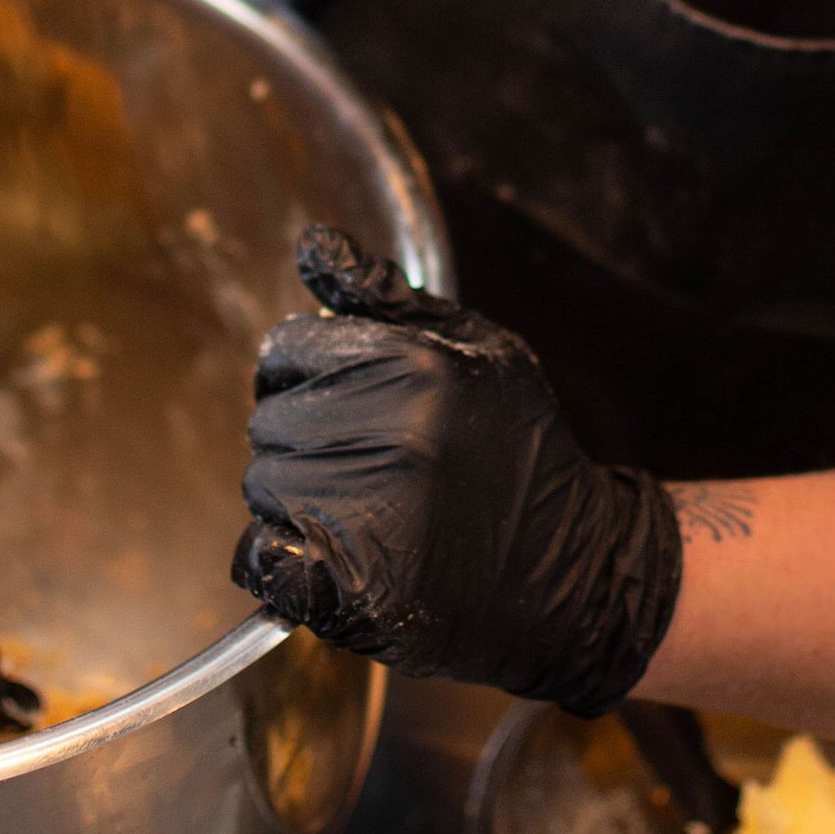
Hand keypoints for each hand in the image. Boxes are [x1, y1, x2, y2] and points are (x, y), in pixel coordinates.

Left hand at [231, 229, 681, 714]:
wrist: (573, 571)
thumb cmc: (517, 447)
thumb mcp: (475, 346)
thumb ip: (386, 294)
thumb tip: (313, 244)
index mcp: (419, 368)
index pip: (286, 347)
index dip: (304, 371)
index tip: (341, 398)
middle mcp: (395, 437)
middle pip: (269, 418)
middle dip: (302, 434)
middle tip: (362, 457)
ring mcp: (374, 517)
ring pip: (262, 485)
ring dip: (294, 496)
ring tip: (363, 505)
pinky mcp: (358, 590)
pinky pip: (261, 557)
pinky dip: (276, 557)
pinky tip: (322, 550)